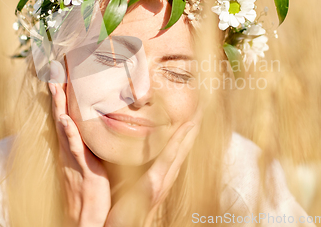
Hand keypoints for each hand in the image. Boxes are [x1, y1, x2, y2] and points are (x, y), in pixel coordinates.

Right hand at [48, 60, 110, 226]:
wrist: (86, 213)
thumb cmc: (90, 185)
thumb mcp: (89, 157)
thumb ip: (87, 140)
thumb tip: (86, 123)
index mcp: (73, 141)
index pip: (67, 110)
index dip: (64, 91)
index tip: (63, 69)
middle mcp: (69, 145)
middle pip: (61, 112)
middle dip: (58, 90)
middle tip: (55, 66)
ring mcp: (72, 155)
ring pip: (64, 125)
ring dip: (59, 105)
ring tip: (55, 85)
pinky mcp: (81, 166)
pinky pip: (74, 147)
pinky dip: (69, 133)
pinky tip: (65, 119)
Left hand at [104, 112, 199, 226]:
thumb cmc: (120, 212)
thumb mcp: (127, 186)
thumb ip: (129, 171)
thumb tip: (125, 154)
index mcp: (159, 178)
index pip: (174, 151)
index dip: (183, 134)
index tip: (189, 115)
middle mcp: (165, 179)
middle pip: (182, 149)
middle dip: (192, 130)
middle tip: (200, 108)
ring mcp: (161, 182)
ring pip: (179, 151)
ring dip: (190, 132)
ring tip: (198, 113)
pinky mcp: (153, 186)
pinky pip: (168, 159)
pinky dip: (178, 142)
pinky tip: (186, 128)